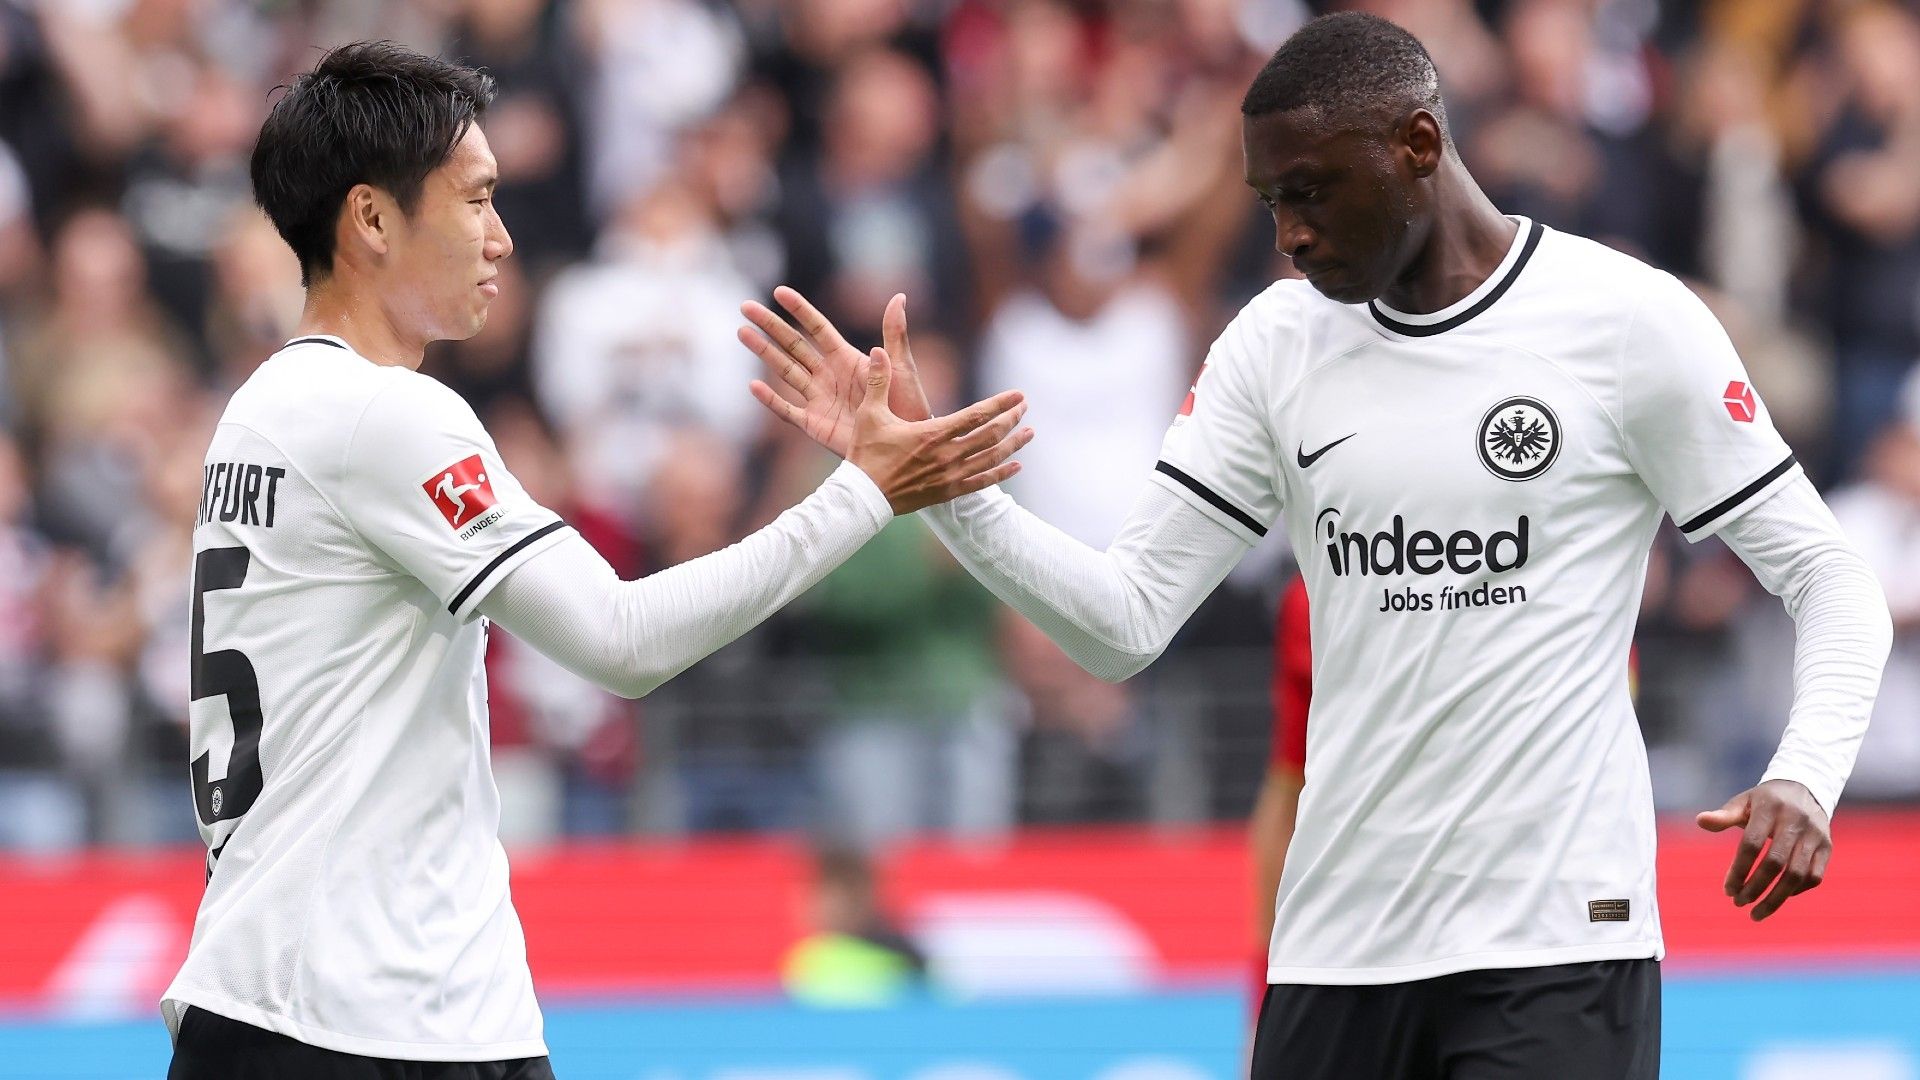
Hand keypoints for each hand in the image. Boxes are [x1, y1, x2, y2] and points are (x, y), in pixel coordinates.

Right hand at [740, 288, 932, 457]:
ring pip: (785, 371)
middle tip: (746, 307)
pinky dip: (771, 400)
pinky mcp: (815, 424)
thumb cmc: (908, 404)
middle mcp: (828, 375)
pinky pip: (788, 410)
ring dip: (763, 352)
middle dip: (770, 326)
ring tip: (742, 332)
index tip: (779, 291)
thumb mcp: (901, 366)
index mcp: (846, 358)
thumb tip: (899, 296)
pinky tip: (753, 385)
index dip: (799, 310)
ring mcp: (819, 399)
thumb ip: (894, 333)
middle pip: (793, 345)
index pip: (817, 328)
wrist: (907, 444)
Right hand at [774, 336, 1028, 514]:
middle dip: (1011, 419)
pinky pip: (982, 483)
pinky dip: (1001, 473)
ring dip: (1013, 444)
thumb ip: (878, 381)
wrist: (863, 498)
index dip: (1000, 404)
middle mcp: (947, 455)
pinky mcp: (947, 492)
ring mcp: (950, 476)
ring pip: (991, 458)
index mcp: (933, 433)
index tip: (1018, 395)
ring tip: (1029, 433)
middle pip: (990, 435)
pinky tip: (1016, 466)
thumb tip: (877, 350)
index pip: (976, 415)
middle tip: (1025, 408)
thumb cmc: (866, 454)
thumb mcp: (869, 414)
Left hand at [1696, 779, 1830, 920]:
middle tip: (1738, 903)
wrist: (1805, 789)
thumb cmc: (1764, 801)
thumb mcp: (1743, 802)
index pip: (1752, 844)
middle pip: (1775, 863)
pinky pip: (1814, 877)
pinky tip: (1778, 897)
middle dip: (1755, 888)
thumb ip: (1724, 815)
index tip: (1727, 890)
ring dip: (1776, 898)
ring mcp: (1815, 835)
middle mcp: (1795, 821)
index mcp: (1770, 808)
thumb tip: (1700, 821)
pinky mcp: (1827, 847)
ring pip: (1797, 874)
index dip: (1739, 870)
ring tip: (1756, 914)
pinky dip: (1796, 891)